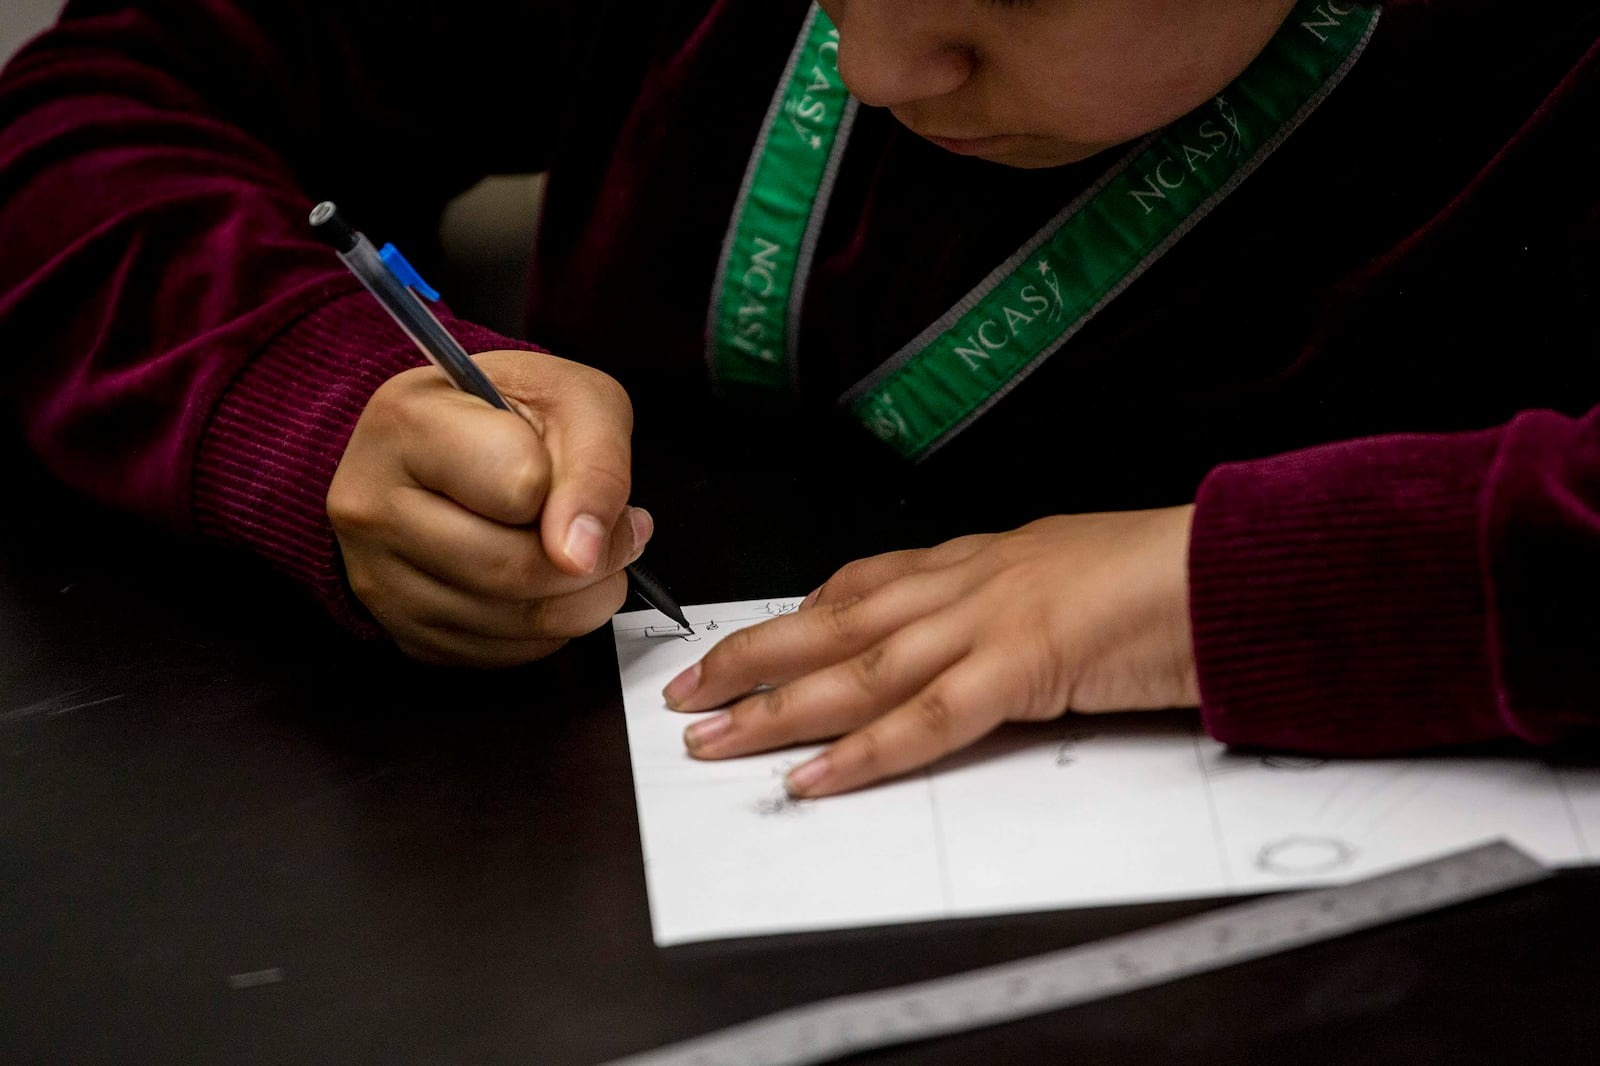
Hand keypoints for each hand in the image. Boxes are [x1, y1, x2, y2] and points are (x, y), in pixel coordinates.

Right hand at [328, 349, 643, 665]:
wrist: (442, 443)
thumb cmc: (504, 412)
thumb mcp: (573, 399)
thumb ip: (597, 465)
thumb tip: (585, 553)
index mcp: (407, 423)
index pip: (518, 485)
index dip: (575, 491)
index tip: (584, 483)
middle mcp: (371, 503)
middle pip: (511, 568)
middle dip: (593, 562)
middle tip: (614, 535)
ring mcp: (377, 575)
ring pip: (512, 621)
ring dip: (582, 600)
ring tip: (588, 558)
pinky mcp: (401, 628)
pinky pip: (500, 654)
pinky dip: (547, 629)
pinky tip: (546, 585)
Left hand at [663, 506, 1198, 795]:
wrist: (1232, 563)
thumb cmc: (1166, 573)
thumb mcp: (1072, 580)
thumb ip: (1016, 609)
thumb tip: (984, 647)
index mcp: (981, 558)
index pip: (864, 583)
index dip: (797, 615)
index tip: (748, 638)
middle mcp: (966, 582)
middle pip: (833, 622)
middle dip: (753, 657)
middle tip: (688, 688)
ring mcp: (987, 622)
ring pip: (857, 670)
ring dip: (777, 709)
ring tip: (712, 739)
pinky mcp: (1019, 668)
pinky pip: (924, 720)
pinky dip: (864, 752)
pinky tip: (812, 777)